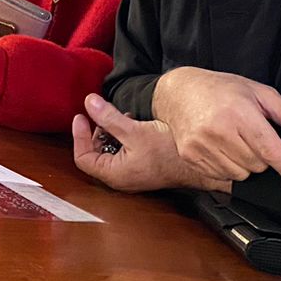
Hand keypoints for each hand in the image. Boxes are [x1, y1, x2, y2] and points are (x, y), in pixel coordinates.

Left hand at [71, 94, 227, 192]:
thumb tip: (89, 103)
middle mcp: (120, 177)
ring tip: (119, 116)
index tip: (81, 116)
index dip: (79, 136)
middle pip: (95, 154)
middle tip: (99, 114)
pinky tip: (133, 123)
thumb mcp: (135, 130)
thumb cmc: (170, 152)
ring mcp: (132, 173)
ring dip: (110, 132)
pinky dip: (122, 136)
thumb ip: (109, 118)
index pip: (83, 157)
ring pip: (110, 151)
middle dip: (95, 131)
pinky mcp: (142, 166)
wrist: (201, 164)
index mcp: (114, 174)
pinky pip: (124, 151)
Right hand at [151, 67, 280, 189]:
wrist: (179, 92)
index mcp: (239, 114)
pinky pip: (221, 176)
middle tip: (251, 137)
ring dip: (245, 165)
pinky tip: (221, 149)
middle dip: (262, 157)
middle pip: (257, 165)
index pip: (270, 149)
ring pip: (240, 174)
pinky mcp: (190, 156)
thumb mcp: (260, 93)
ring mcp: (201, 146)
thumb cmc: (221, 89)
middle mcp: (218, 131)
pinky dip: (228, 168)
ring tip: (235, 142)